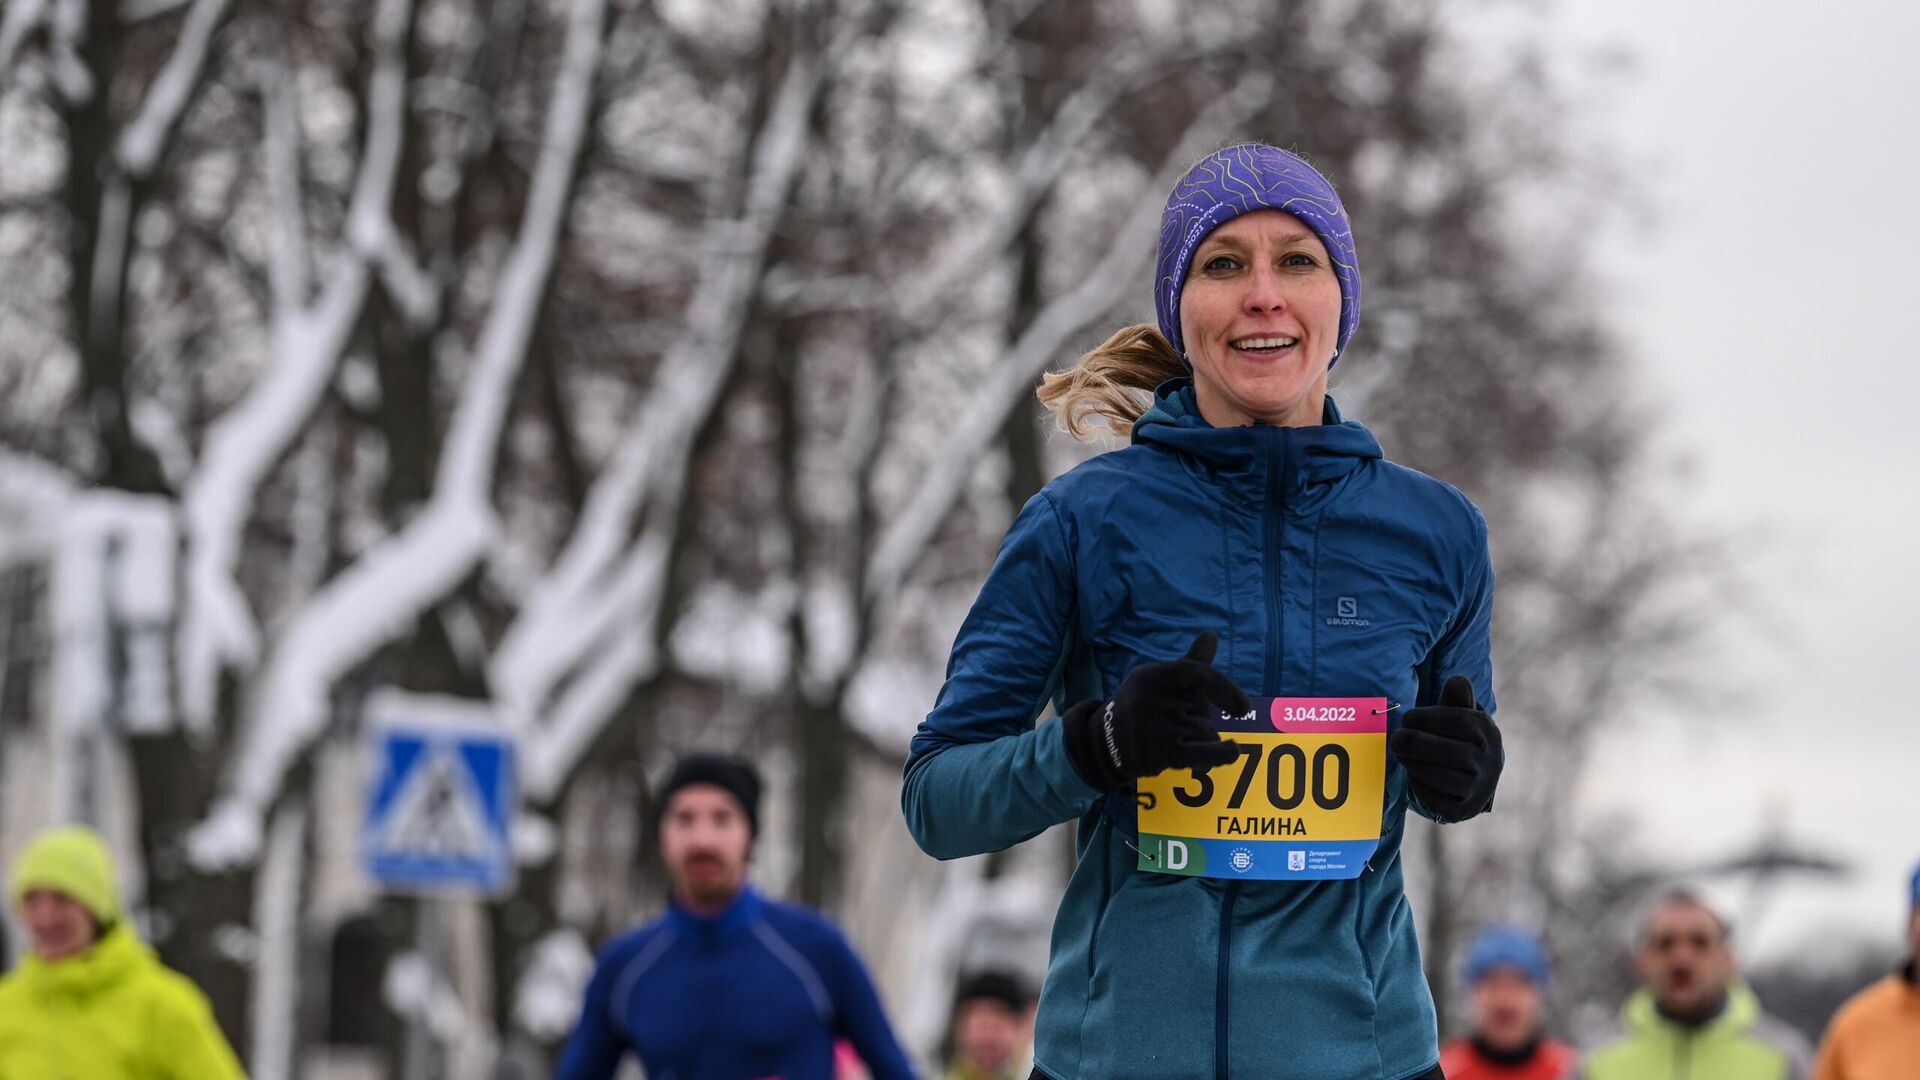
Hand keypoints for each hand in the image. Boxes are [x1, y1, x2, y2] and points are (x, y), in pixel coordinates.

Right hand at [1062, 632, 1248, 792]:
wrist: (1104, 742)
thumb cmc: (1139, 705)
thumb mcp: (1158, 680)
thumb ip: (1191, 662)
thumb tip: (1212, 634)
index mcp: (1155, 675)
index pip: (1199, 674)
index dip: (1225, 689)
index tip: (1243, 707)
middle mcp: (1156, 698)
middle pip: (1203, 709)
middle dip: (1196, 718)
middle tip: (1169, 723)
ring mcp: (1159, 726)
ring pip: (1205, 732)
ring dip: (1198, 740)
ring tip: (1172, 740)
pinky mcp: (1163, 752)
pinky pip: (1204, 752)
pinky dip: (1221, 754)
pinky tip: (1232, 752)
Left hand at [1389, 675, 1501, 821]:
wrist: (1475, 779)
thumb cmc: (1459, 737)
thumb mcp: (1462, 714)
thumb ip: (1457, 697)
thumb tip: (1457, 681)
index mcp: (1487, 732)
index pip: (1459, 722)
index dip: (1428, 719)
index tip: (1407, 718)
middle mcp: (1489, 760)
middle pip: (1450, 752)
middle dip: (1416, 743)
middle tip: (1396, 738)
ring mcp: (1478, 787)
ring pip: (1442, 777)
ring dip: (1415, 764)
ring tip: (1401, 754)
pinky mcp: (1462, 809)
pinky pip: (1436, 798)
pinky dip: (1419, 786)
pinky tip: (1412, 774)